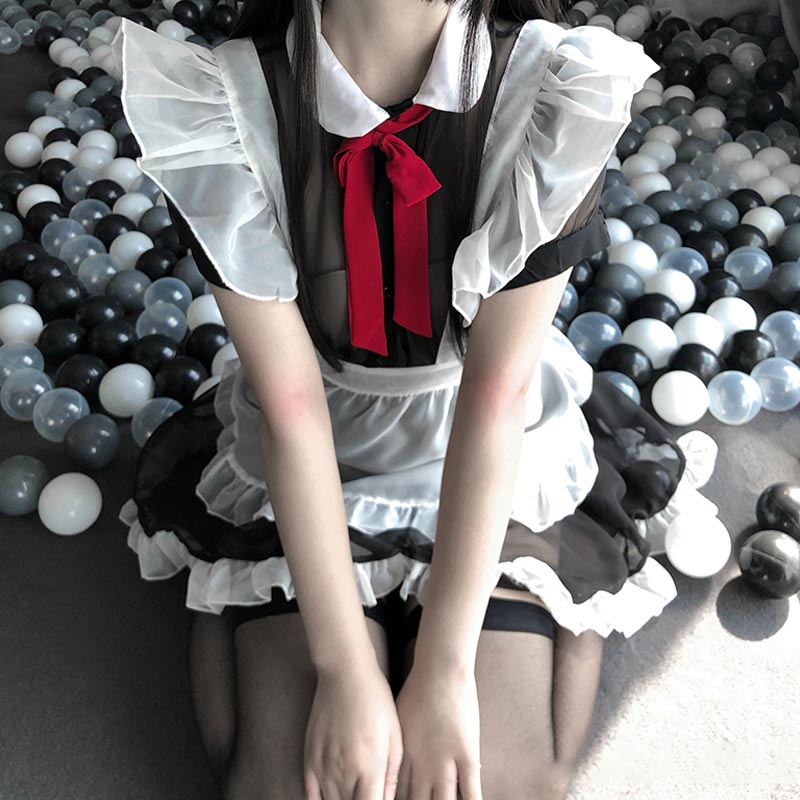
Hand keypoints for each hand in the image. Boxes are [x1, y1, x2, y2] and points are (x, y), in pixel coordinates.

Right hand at [304, 661, 403, 799]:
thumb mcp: (395, 736)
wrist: (345, 673)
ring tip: (354, 793)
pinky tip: (331, 798)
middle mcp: (344, 771)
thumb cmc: (376, 701)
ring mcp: (323, 766)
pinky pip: (310, 796)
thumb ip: (392, 776)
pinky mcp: (309, 759)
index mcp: (369, 766)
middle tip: (369, 792)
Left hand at [394, 661, 481, 799]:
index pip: (396, 797)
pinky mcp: (467, 756)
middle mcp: (421, 767)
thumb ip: (397, 748)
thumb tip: (391, 764)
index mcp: (402, 759)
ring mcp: (444, 763)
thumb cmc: (416, 691)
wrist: (439, 671)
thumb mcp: (397, 722)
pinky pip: (471, 791)